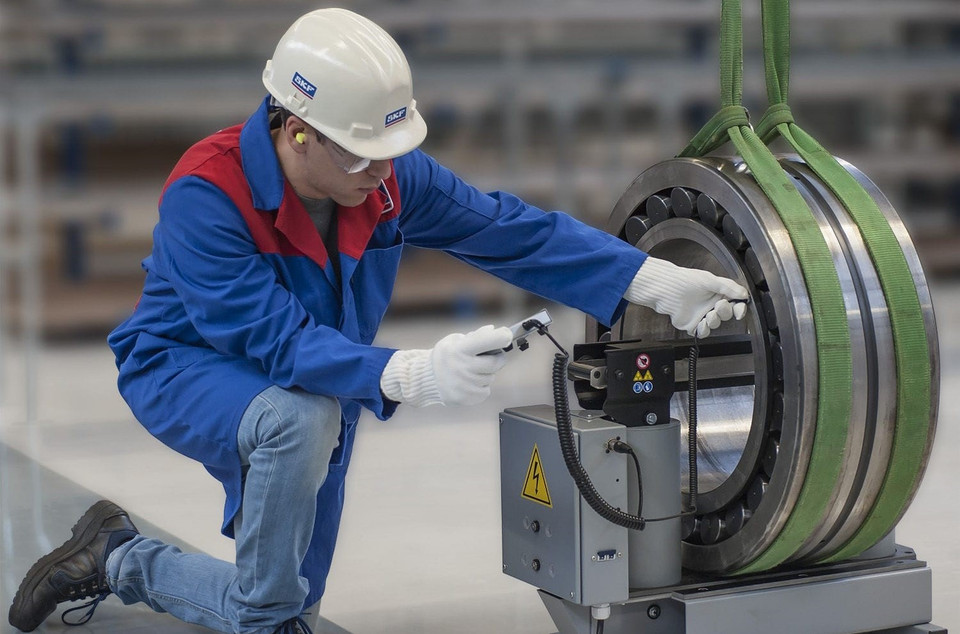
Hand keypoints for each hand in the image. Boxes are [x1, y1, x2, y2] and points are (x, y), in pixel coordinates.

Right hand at [380, 325, 513, 406]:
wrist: (426, 380)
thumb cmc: (444, 357)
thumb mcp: (454, 341)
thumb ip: (475, 336)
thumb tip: (494, 330)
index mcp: (461, 350)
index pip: (490, 341)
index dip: (503, 337)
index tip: (506, 334)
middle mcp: (464, 367)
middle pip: (496, 362)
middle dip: (497, 357)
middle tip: (489, 355)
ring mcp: (466, 384)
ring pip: (491, 377)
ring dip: (486, 373)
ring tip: (471, 371)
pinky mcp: (468, 397)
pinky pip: (485, 390)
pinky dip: (481, 386)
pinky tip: (468, 382)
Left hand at [624, 257, 748, 337]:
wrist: (667, 290)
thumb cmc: (685, 281)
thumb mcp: (710, 280)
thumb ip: (728, 287)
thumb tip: (744, 294)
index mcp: (718, 293)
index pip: (735, 303)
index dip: (739, 309)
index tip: (739, 311)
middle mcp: (711, 305)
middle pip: (727, 314)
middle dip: (724, 312)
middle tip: (718, 306)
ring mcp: (702, 315)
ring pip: (716, 324)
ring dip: (715, 320)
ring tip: (708, 314)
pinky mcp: (693, 324)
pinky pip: (703, 332)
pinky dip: (704, 330)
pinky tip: (702, 323)